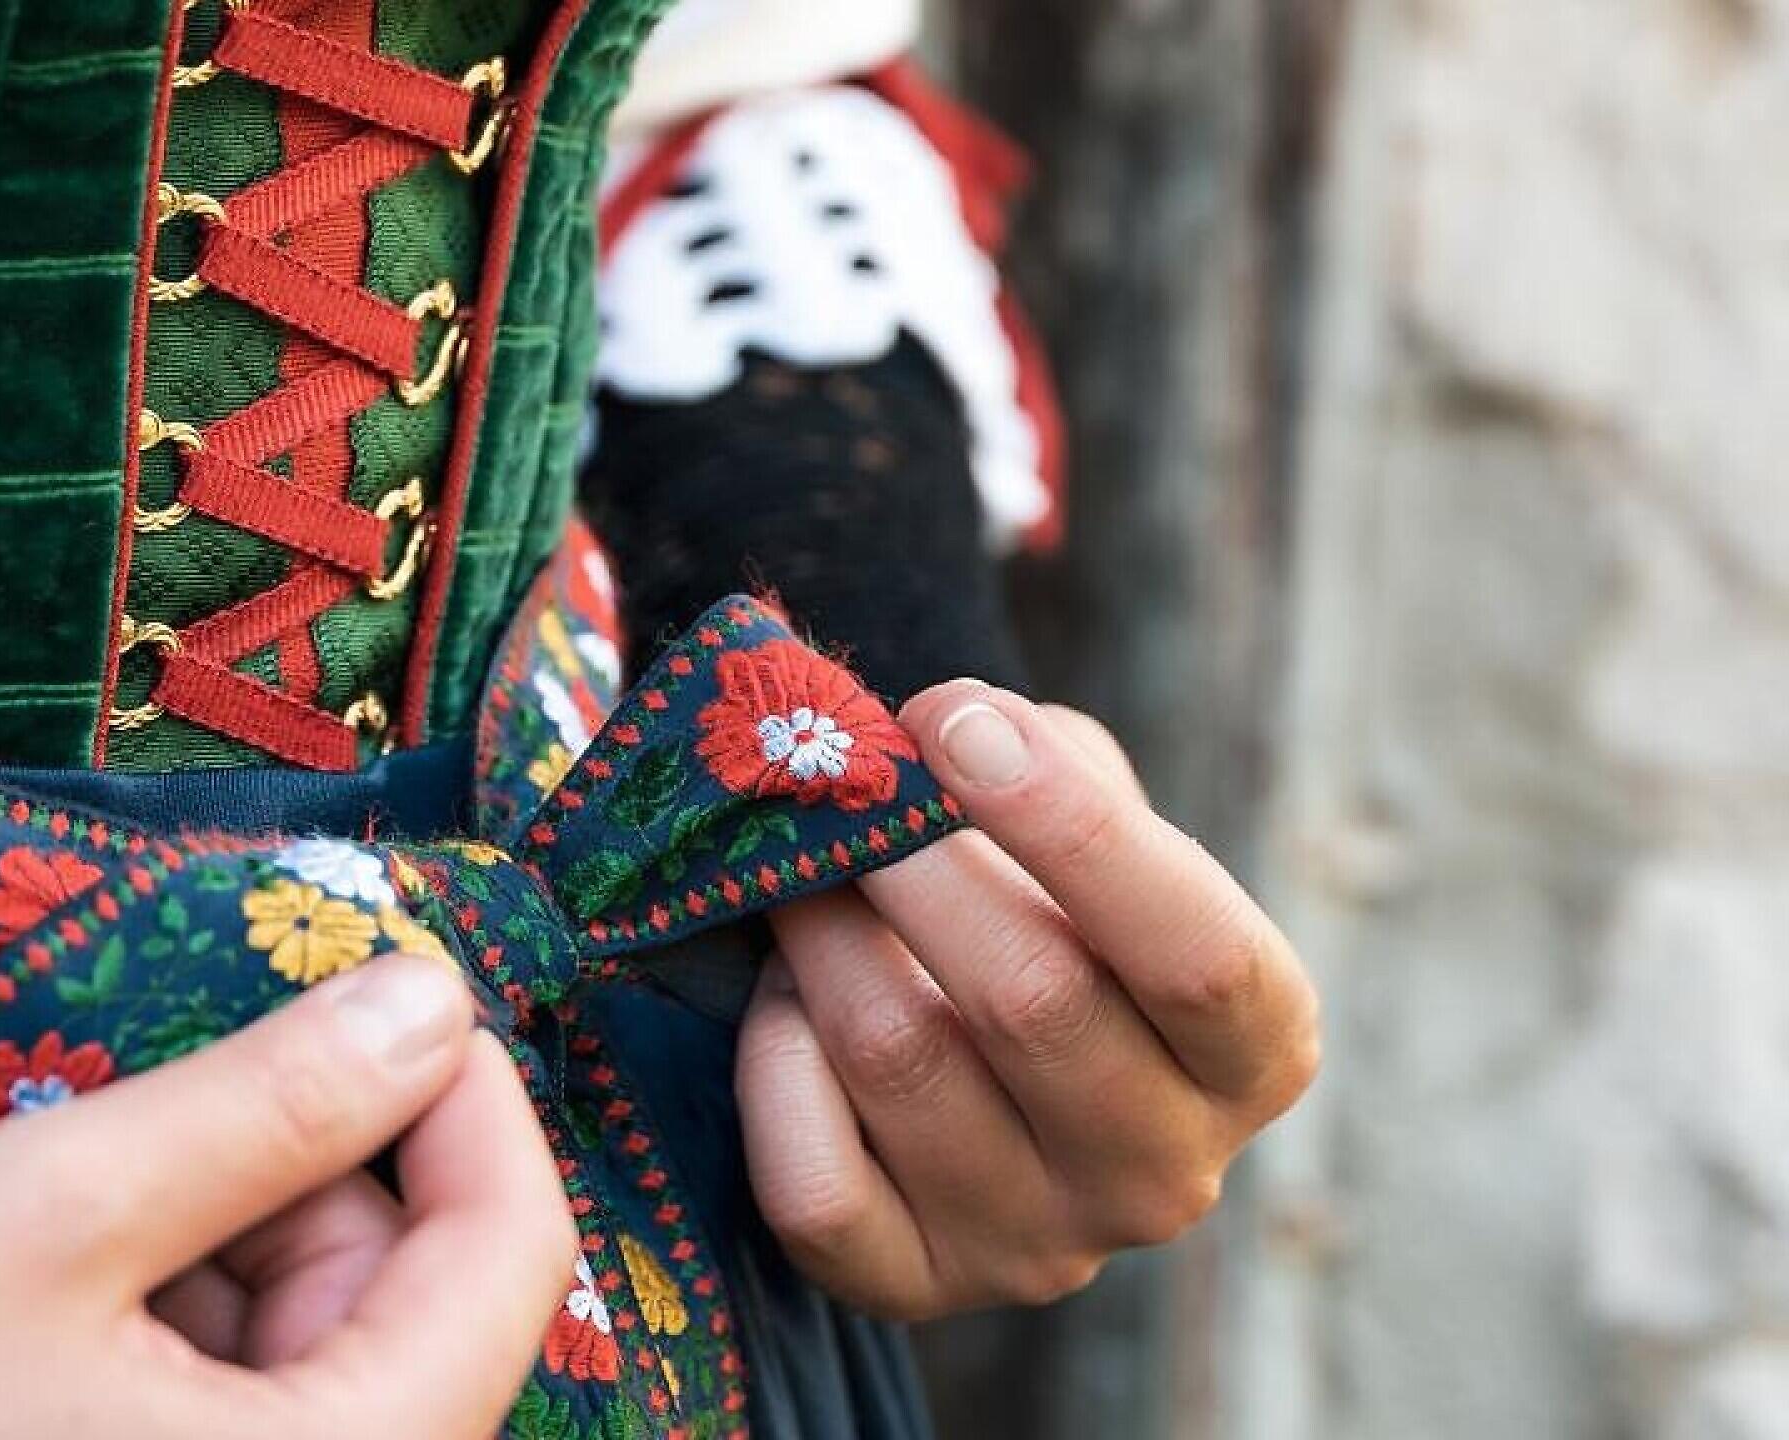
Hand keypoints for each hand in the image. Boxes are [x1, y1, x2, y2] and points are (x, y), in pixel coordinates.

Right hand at [0, 953, 575, 1439]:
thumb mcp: (52, 1217)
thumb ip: (264, 1105)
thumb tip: (426, 999)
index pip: (507, 1261)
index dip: (469, 1097)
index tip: (390, 985)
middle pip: (415, 1295)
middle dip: (319, 1153)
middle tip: (195, 1048)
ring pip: (320, 1334)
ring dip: (237, 1216)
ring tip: (92, 1162)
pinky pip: (237, 1386)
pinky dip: (182, 1290)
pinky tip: (74, 1251)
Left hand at [737, 680, 1319, 1316]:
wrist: (982, 1050)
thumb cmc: (1055, 903)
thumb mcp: (1092, 818)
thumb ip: (1042, 762)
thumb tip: (946, 729)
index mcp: (1259, 1053)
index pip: (1197, 954)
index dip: (1069, 827)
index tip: (956, 722)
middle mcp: (1166, 1173)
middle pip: (1032, 999)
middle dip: (912, 861)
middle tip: (846, 785)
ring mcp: (1040, 1248)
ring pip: (900, 1058)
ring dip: (823, 934)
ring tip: (802, 875)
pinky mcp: (914, 1287)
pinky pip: (812, 1178)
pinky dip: (775, 1063)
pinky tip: (786, 1003)